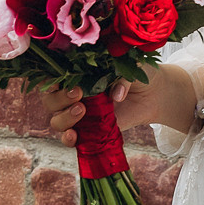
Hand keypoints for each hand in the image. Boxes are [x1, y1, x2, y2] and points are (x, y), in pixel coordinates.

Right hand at [41, 64, 196, 144]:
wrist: (155, 94)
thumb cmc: (139, 72)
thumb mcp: (132, 64)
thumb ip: (122, 75)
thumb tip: (115, 96)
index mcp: (76, 72)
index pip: (50, 76)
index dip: (48, 79)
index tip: (60, 80)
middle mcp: (73, 93)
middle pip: (49, 100)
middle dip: (58, 98)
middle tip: (78, 93)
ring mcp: (80, 114)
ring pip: (57, 120)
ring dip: (65, 117)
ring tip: (83, 110)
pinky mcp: (90, 131)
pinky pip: (71, 139)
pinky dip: (68, 139)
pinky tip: (75, 136)